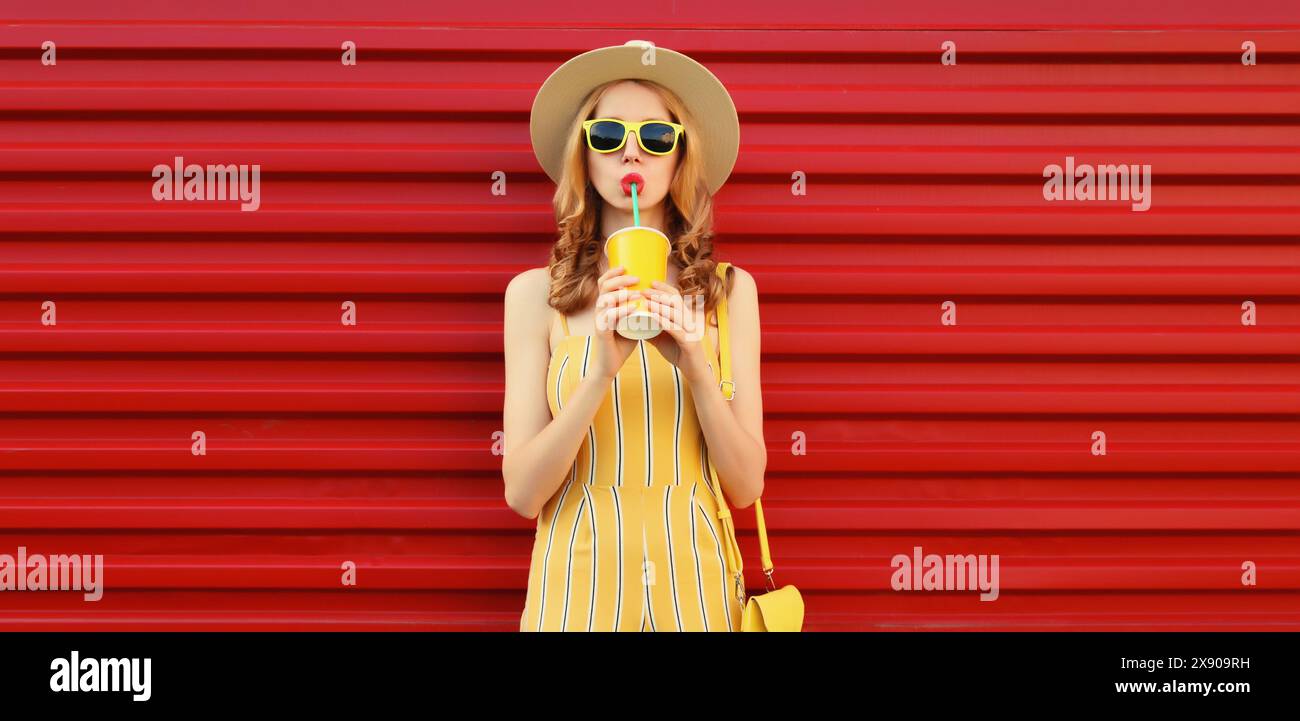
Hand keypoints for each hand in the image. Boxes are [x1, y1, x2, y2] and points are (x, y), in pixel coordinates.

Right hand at [590, 265, 642, 381]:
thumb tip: (655, 294)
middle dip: (620, 280)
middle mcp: (599, 310)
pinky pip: (609, 318)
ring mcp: (599, 320)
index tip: (626, 267)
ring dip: (622, 293)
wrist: (611, 364)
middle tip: (636, 279)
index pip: (603, 283)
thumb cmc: (623, 341)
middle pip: (604, 287)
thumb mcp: (631, 320)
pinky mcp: (601, 332)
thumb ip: (639, 308)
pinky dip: (622, 310)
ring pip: (605, 300)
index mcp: (605, 305)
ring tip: (637, 292)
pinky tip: (634, 307)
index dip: (612, 273)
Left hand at [642, 279, 712, 384]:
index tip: (649, 282)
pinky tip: (653, 318)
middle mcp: (688, 320)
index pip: (675, 296)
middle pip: (675, 300)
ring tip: (646, 301)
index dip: (663, 288)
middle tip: (643, 290)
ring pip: (676, 312)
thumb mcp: (661, 338)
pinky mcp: (689, 342)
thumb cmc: (677, 352)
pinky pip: (676, 329)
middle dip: (659, 294)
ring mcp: (690, 331)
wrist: (693, 371)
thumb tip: (633, 319)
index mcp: (683, 316)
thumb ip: (649, 328)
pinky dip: (664, 322)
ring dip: (660, 305)